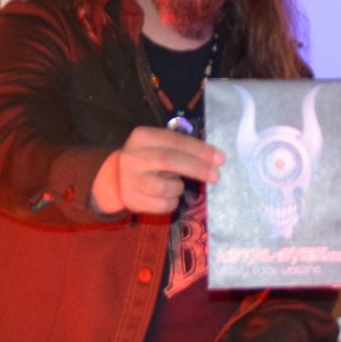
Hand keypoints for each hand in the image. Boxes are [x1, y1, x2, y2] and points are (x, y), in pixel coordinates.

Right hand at [93, 125, 223, 215]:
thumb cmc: (150, 159)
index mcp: (142, 136)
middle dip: (197, 168)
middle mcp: (132, 156)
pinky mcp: (130, 198)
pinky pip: (161, 205)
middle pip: (169, 160)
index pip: (175, 141)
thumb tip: (216, 159)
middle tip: (215, 176)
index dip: (200, 150)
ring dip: (178, 188)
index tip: (220, 159)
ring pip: (164, 187)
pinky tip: (168, 197)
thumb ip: (184, 149)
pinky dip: (172, 202)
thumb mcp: (162, 146)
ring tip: (176, 185)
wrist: (119, 177)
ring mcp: (129, 179)